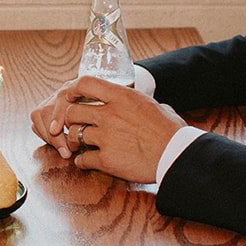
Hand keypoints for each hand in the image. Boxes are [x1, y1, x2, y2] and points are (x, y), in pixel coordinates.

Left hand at [29, 76, 184, 183]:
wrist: (176, 155)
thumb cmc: (170, 131)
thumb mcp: (154, 105)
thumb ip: (140, 102)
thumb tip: (146, 100)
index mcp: (121, 97)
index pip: (85, 83)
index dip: (72, 89)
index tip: (70, 96)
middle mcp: (110, 114)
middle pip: (73, 111)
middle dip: (70, 119)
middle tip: (74, 126)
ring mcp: (106, 137)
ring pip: (74, 134)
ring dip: (74, 141)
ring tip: (79, 145)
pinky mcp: (106, 159)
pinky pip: (82, 159)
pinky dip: (81, 162)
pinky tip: (86, 162)